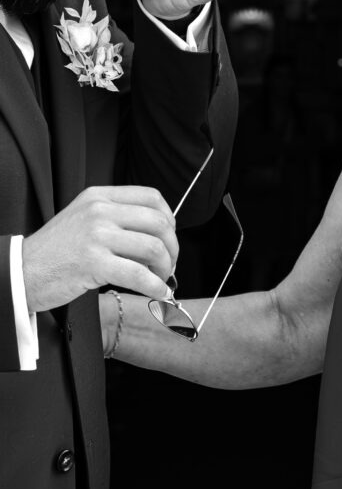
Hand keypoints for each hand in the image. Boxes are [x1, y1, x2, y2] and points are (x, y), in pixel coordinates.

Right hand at [22, 185, 178, 311]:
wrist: (21, 271)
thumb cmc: (56, 250)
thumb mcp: (84, 218)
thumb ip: (116, 218)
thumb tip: (158, 236)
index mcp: (99, 196)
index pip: (151, 197)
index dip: (169, 218)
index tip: (169, 237)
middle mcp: (100, 211)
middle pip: (158, 223)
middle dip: (172, 247)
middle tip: (169, 264)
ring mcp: (96, 235)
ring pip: (153, 248)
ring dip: (165, 268)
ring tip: (160, 279)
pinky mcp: (94, 263)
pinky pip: (138, 274)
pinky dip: (155, 286)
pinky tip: (158, 293)